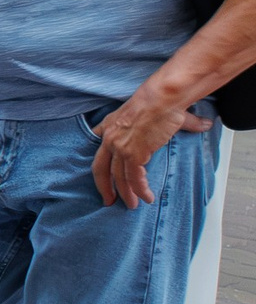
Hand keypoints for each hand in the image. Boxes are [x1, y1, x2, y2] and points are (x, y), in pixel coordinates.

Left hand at [91, 87, 212, 207]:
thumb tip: (204, 124)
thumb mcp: (158, 111)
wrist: (161, 98)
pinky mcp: (132, 154)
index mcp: (110, 125)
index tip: (101, 177)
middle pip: (100, 169)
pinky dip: (140, 190)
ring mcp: (119, 147)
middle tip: (109, 200)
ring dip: (126, 194)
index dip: (100, 164)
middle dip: (104, 187)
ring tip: (132, 205)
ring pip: (118, 178)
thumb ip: (179, 121)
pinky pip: (134, 179)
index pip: (99, 148)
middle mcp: (110, 138)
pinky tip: (146, 198)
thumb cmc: (161, 100)